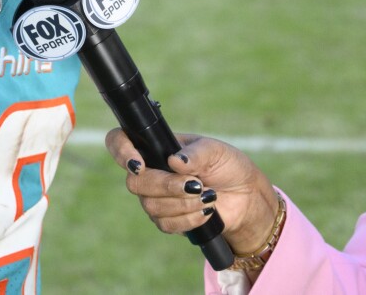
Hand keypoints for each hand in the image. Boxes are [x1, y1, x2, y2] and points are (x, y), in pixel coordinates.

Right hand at [105, 128, 279, 253]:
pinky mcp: (167, 220)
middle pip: (136, 182)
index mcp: (157, 146)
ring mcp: (156, 197)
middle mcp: (150, 171)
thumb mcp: (216, 151)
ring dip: (183, 203)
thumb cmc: (227, 166)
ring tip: (208, 196)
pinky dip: (188, 219)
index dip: (121, 151)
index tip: (139, 164)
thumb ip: (195, 153)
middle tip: (196, 184)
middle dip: (167, 186)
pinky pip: (165, 224)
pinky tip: (206, 211)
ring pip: (151, 206)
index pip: (119, 141)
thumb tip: (174, 161)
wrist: (245, 197)